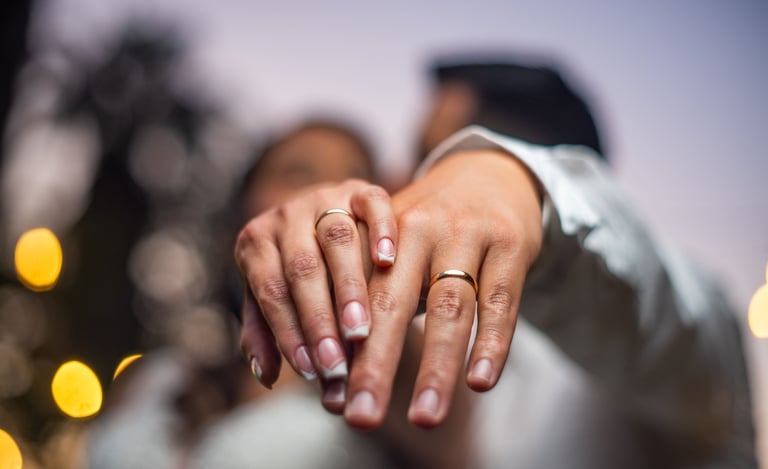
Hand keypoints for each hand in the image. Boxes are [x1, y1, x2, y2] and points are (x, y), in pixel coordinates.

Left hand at [235, 179, 396, 410]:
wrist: (326, 212)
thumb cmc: (299, 269)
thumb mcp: (275, 294)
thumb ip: (265, 331)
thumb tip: (263, 375)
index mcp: (257, 241)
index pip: (271, 291)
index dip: (289, 333)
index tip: (311, 371)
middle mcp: (287, 215)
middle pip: (301, 267)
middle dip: (318, 319)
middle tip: (337, 363)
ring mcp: (325, 197)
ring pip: (336, 238)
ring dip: (348, 286)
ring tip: (361, 330)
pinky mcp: (360, 188)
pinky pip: (371, 202)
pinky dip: (381, 229)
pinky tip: (388, 261)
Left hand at [343, 149, 542, 428]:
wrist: (492, 173)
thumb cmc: (432, 226)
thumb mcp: (396, 245)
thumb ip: (371, 294)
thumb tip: (337, 368)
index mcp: (383, 234)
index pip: (359, 299)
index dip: (344, 350)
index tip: (330, 400)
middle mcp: (421, 231)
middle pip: (395, 303)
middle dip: (377, 364)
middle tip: (361, 417)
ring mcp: (469, 236)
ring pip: (450, 307)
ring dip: (437, 366)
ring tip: (424, 418)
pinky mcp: (512, 246)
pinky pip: (502, 301)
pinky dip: (492, 343)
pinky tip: (480, 383)